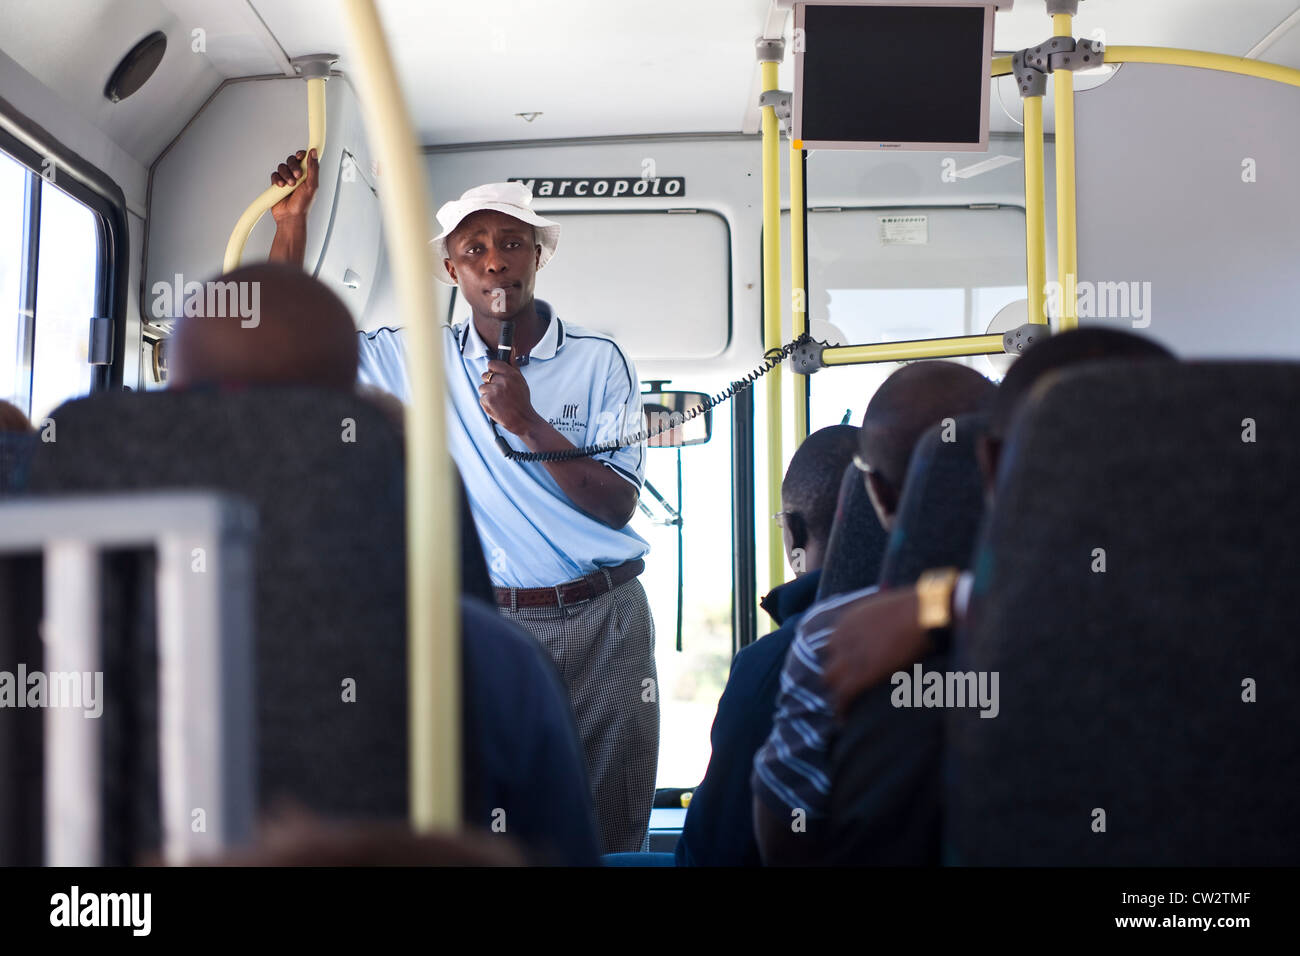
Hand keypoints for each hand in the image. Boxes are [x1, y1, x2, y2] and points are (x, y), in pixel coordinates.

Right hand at [270, 149, 318, 223]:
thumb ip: (313, 168)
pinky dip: (277, 179)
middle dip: (293, 167)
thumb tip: (314, 153)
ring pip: (282, 167)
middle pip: (291, 160)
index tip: (300, 156)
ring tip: (289, 185)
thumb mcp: (312, 186)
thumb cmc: (303, 205)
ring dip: (286, 175)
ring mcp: (286, 179)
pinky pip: (274, 175)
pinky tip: (281, 186)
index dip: (301, 155)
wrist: (290, 216)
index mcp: (307, 175)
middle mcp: (297, 175)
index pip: (304, 158)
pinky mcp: (277, 184)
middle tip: (297, 176)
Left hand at [478, 359, 540, 435]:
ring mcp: (494, 391)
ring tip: (499, 400)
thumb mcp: (521, 381)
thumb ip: (513, 365)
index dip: (492, 370)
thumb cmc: (522, 401)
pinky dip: (487, 403)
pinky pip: (481, 398)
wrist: (522, 419)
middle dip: (490, 383)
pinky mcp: (488, 400)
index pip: (492, 364)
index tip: (495, 375)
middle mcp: (502, 381)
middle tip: (499, 391)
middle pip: (485, 375)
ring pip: (482, 387)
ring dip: (488, 394)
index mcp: (511, 374)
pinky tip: (496, 405)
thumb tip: (511, 349)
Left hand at [823, 587, 930, 716]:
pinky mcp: (861, 674)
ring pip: (831, 681)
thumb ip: (875, 622)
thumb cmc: (916, 610)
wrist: (925, 614)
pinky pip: (843, 695)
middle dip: (836, 678)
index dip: (841, 661)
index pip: (833, 646)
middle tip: (849, 691)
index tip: (850, 671)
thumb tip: (885, 632)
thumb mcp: (885, 609)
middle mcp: (842, 638)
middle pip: (828, 662)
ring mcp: (849, 656)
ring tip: (846, 708)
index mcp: (847, 621)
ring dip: (837, 693)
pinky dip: (842, 708)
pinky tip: (845, 719)